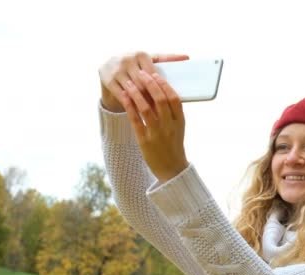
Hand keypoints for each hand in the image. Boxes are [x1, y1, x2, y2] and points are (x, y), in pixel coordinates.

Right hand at [98, 51, 188, 111]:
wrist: (110, 68)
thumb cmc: (136, 66)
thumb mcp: (149, 61)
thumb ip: (167, 59)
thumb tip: (187, 57)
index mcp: (141, 54)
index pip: (154, 74)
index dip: (161, 88)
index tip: (168, 101)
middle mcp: (127, 60)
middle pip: (144, 83)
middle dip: (153, 98)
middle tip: (163, 112)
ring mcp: (116, 70)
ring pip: (133, 90)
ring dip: (143, 103)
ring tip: (154, 115)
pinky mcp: (108, 81)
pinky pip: (122, 95)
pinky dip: (131, 104)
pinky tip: (138, 113)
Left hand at [99, 51, 189, 182]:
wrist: (171, 170)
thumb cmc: (174, 146)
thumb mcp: (179, 128)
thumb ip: (173, 112)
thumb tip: (163, 91)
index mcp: (179, 122)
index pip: (174, 99)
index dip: (165, 85)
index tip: (156, 75)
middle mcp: (169, 127)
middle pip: (160, 100)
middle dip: (150, 84)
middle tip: (141, 73)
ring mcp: (156, 134)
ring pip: (146, 109)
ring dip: (136, 93)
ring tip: (129, 83)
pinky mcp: (144, 141)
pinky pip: (136, 121)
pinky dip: (130, 108)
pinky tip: (124, 98)